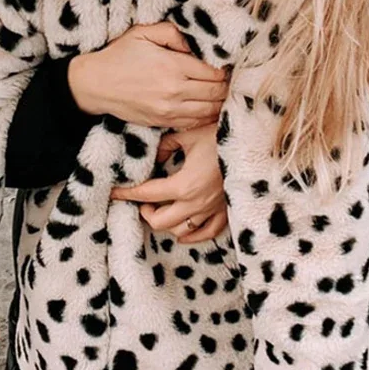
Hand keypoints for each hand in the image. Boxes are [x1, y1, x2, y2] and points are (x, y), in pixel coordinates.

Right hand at [68, 23, 226, 128]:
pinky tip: (208, 107)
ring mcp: (169, 110)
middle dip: (226, 86)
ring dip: (219, 103)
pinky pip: (194, 123)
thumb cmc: (119, 55)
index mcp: (173, 66)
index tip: (225, 65)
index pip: (214, 73)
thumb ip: (172, 33)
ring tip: (221, 93)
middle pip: (216, 93)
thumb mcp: (143, 32)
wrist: (95, 84)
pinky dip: (206, 116)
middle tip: (228, 80)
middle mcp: (175, 91)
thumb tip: (194, 46)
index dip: (224, 69)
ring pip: (210, 111)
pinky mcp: (163, 122)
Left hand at [110, 123, 227, 243]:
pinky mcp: (226, 212)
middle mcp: (196, 203)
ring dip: (167, 223)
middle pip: (161, 221)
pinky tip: (183, 231)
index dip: (127, 193)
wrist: (253, 144)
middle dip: (146, 212)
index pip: (147, 194)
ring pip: (181, 231)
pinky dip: (192, 234)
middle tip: (142, 199)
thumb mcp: (188, 134)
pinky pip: (207, 233)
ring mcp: (212, 210)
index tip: (114, 192)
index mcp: (184, 185)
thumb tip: (155, 153)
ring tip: (161, 209)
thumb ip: (166, 144)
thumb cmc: (221, 135)